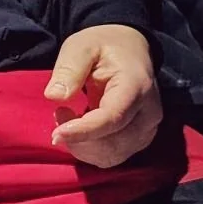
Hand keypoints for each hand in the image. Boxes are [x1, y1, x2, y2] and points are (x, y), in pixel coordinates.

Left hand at [46, 25, 161, 168]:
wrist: (129, 49)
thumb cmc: (103, 46)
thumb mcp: (81, 47)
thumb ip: (69, 69)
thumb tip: (53, 96)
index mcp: (136, 86)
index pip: (113, 118)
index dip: (84, 131)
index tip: (56, 133)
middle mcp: (149, 112)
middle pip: (113, 143)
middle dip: (78, 138)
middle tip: (59, 112)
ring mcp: (147, 128)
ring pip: (112, 155)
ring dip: (82, 146)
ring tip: (68, 118)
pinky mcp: (140, 139)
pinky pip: (113, 157)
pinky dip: (90, 151)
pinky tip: (79, 131)